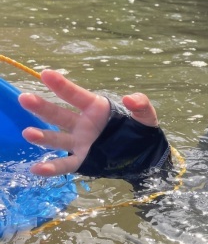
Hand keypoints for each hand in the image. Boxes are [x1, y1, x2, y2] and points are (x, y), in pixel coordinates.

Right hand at [18, 70, 157, 176]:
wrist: (145, 155)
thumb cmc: (140, 129)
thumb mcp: (146, 115)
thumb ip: (141, 105)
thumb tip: (129, 99)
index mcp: (96, 108)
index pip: (76, 95)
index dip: (62, 85)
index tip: (46, 74)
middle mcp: (83, 123)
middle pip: (59, 114)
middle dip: (42, 107)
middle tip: (24, 98)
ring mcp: (80, 142)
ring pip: (57, 139)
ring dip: (42, 137)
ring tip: (27, 133)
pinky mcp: (83, 160)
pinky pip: (65, 164)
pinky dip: (51, 168)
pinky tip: (36, 169)